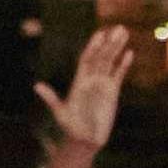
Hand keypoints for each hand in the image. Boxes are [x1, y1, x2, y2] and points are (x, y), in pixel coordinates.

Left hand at [36, 24, 135, 167]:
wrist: (85, 139)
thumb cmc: (71, 126)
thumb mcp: (60, 112)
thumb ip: (51, 98)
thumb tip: (37, 86)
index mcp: (79, 81)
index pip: (87, 59)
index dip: (94, 47)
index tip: (100, 34)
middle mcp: (91, 79)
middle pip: (101, 57)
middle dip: (109, 43)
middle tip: (118, 28)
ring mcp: (102, 84)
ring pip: (111, 62)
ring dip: (117, 49)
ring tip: (124, 33)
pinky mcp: (112, 92)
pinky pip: (118, 75)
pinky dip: (124, 65)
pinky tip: (129, 53)